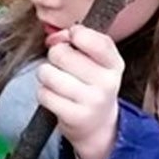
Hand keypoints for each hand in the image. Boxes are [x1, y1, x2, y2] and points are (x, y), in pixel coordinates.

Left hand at [36, 24, 124, 158]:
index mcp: (114, 64)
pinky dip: (44, 93)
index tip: (73, 38)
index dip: (76, 34)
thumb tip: (54, 37)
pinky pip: (44, 94)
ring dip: (46, 75)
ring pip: (49, 74)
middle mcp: (107, 83)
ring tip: (56, 80)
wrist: (98, 125)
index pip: (96, 41)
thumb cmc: (92, 85)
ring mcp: (91, 101)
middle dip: (54, 55)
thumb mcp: (97, 61)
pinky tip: (55, 96)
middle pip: (62, 54)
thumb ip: (80, 40)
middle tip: (61, 65)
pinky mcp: (74, 117)